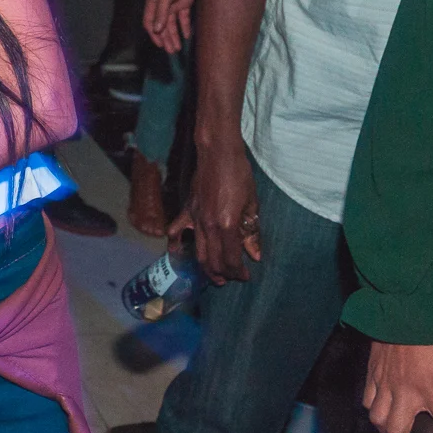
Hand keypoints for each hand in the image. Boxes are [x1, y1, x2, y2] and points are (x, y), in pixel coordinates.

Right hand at [144, 0, 199, 53]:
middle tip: (172, 51)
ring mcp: (173, 5)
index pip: (149, 22)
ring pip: (173, 24)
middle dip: (166, 39)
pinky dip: (185, 27)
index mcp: (152, 2)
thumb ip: (161, 13)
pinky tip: (187, 36)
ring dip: (175, 35)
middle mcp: (161, 6)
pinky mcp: (185, 3)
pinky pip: (184, 18)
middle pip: (162, 26)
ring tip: (178, 48)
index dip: (154, 35)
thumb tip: (155, 30)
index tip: (160, 45)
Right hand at [170, 131, 260, 283]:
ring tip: (215, 276)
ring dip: (207, 267)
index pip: (232, 259)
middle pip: (214, 260)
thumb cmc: (239, 175)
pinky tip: (179, 252)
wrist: (218, 154)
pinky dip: (176, 244)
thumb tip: (255, 254)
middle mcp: (209, 226)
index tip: (246, 276)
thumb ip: (252, 232)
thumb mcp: (252, 204)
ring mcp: (195, 219)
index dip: (239, 272)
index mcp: (228, 225)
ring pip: (198, 252)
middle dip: (224, 274)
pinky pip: (177, 231)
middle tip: (232, 278)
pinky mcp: (187, 210)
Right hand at [364, 341, 432, 432]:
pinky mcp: (371, 374)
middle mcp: (406, 392)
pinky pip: (367, 401)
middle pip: (397, 432)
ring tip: (396, 430)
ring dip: (387, 431)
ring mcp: (385, 384)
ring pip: (378, 420)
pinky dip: (373, 410)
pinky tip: (382, 408)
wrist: (401, 308)